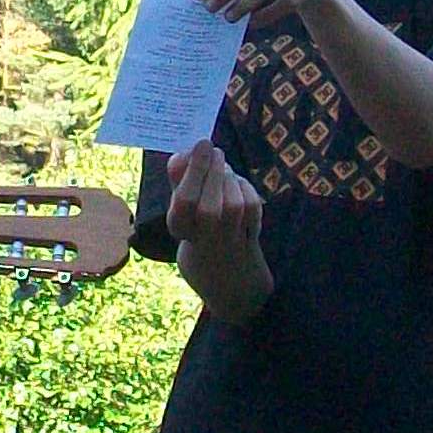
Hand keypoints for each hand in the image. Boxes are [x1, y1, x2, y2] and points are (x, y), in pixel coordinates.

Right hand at [162, 140, 271, 322]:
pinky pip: (253, 212)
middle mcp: (205, 242)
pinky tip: (238, 183)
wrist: (232, 287)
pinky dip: (247, 190)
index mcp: (182, 234)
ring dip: (229, 179)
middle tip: (211, 148)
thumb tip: (179, 155)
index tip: (198, 145)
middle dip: (211, 172)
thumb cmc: (201, 243)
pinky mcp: (251, 241)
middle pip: (209, 208)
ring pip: (234, 208)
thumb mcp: (183, 221)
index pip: (183, 205)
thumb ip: (180, 186)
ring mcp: (230, 244)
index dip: (192, 172)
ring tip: (223, 166)